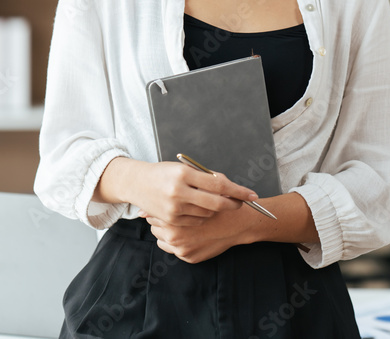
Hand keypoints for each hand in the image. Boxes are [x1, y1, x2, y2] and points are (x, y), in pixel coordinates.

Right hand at [135, 160, 256, 227]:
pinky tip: (198, 207)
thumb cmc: (164, 173)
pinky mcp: (170, 220)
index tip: (252, 195)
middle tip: (241, 203)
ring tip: (211, 200)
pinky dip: (202, 215)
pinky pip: (197, 220)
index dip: (238, 191)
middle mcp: (178, 192)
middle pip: (217, 203)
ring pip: (208, 213)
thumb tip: (230, 187)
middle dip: (233, 204)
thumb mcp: (184, 169)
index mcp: (184, 174)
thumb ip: (206, 177)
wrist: (137, 183)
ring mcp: (174, 208)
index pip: (219, 184)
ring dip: (216, 208)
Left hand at [138, 204, 251, 262]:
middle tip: (174, 213)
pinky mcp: (187, 256)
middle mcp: (174, 233)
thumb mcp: (201, 188)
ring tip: (182, 224)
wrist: (239, 223)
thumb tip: (141, 212)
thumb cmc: (220, 203)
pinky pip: (170, 248)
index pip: (153, 212)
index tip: (166, 204)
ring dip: (168, 231)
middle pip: (154, 225)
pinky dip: (176, 242)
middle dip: (163, 219)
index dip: (160, 207)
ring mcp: (180, 246)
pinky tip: (188, 234)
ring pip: (160, 237)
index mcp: (174, 213)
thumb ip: (174, 193)